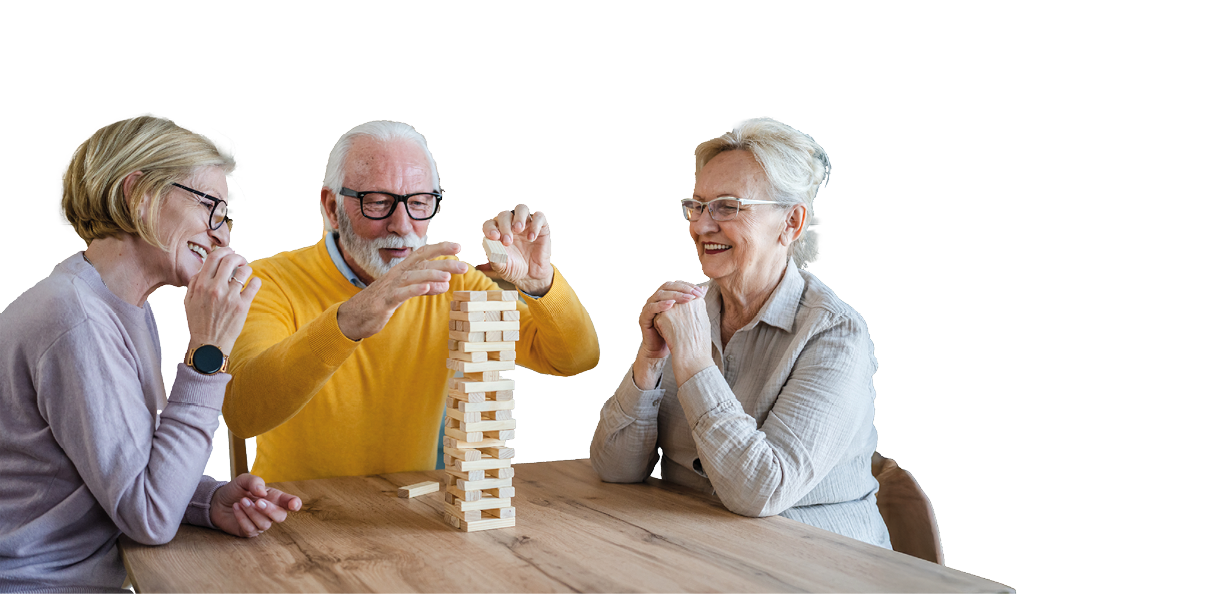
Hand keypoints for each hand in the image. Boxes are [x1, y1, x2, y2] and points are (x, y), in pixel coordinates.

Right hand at [184, 247, 261, 353]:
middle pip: (230, 259)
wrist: (208, 345)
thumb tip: (205, 267)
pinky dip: (256, 281)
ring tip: (246, 273)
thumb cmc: (198, 322)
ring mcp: (229, 296)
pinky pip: (254, 285)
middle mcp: (215, 288)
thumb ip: (194, 282)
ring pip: (244, 271)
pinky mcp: (242, 306)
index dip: (224, 251)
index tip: (230, 252)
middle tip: (241, 260)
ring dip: (247, 268)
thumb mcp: (188, 301)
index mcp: (200, 285)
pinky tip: (254, 283)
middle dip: (238, 256)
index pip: (214, 257)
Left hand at [210, 473, 301, 537]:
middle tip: (257, 501)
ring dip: (252, 512)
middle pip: (280, 517)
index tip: (294, 505)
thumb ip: (255, 482)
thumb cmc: (235, 490)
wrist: (218, 501)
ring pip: (264, 524)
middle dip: (270, 510)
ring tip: (241, 501)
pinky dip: (242, 518)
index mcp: (274, 498)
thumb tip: (262, 492)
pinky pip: (250, 529)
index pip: (290, 502)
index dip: (295, 504)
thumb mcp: (243, 480)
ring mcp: (260, 523)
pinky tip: (236, 508)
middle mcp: (270, 512)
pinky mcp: (249, 532)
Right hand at [337, 241, 467, 339]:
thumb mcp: (406, 292)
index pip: (424, 253)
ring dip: (431, 275)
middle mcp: (397, 274)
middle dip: (444, 262)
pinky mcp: (385, 301)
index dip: (441, 248)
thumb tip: (446, 283)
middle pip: (422, 263)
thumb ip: (425, 286)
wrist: (354, 316)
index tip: (459, 246)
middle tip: (464, 265)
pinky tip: (427, 288)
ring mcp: (390, 287)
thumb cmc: (381, 301)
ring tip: (448, 276)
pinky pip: (401, 293)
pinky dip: (414, 289)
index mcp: (403, 270)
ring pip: (413, 276)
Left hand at [481, 204, 552, 295]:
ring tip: (518, 229)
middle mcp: (510, 225)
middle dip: (504, 226)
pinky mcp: (540, 226)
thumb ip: (494, 258)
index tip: (494, 237)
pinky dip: (535, 224)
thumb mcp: (502, 267)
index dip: (490, 228)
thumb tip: (490, 248)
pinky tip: (531, 238)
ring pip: (521, 208)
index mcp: (497, 232)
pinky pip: (539, 217)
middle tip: (507, 241)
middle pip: (504, 215)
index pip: (490, 224)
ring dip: (518, 217)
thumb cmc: (514, 268)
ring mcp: (525, 224)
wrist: (531, 275)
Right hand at [632, 281, 704, 388]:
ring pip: (659, 295)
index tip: (701, 291)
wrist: (664, 350)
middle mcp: (655, 298)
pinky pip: (651, 308)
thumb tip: (705, 288)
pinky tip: (671, 305)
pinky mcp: (643, 317)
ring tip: (687, 299)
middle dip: (682, 289)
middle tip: (695, 294)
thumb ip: (693, 302)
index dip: (688, 285)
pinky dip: (661, 305)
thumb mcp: (687, 315)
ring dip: (674, 295)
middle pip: (667, 286)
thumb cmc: (676, 333)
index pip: (676, 284)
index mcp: (665, 296)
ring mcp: (648, 307)